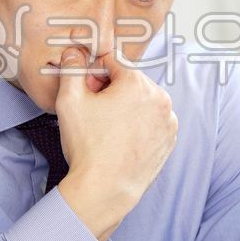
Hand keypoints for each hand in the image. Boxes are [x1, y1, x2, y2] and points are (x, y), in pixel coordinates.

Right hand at [54, 46, 177, 240]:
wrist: (104, 189)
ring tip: (107, 129)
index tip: (86, 92)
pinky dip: (138, 124)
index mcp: (138, 83)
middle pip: (129, 81)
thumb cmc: (87, 146)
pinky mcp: (169, 138)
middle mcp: (160, 98)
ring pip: (141, 101)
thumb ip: (72, 68)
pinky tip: (121, 139)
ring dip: (125, 106)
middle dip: (110, 90)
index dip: (93, 74)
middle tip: (94, 113)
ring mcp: (168, 120)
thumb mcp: (70, 100)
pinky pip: (151, 120)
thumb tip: (75, 51)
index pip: (111, 62)